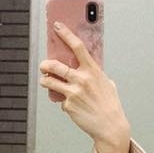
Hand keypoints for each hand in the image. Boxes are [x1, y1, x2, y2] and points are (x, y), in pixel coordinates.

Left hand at [39, 21, 130, 152]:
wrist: (110, 126)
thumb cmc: (109, 104)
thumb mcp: (106, 83)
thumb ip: (94, 73)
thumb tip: (83, 66)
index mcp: (93, 70)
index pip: (77, 46)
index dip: (65, 34)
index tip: (57, 26)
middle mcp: (82, 79)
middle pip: (56, 65)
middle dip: (46, 64)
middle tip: (44, 64)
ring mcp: (73, 92)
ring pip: (50, 82)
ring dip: (45, 80)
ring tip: (46, 80)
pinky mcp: (68, 105)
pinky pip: (60, 99)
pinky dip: (63, 101)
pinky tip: (72, 105)